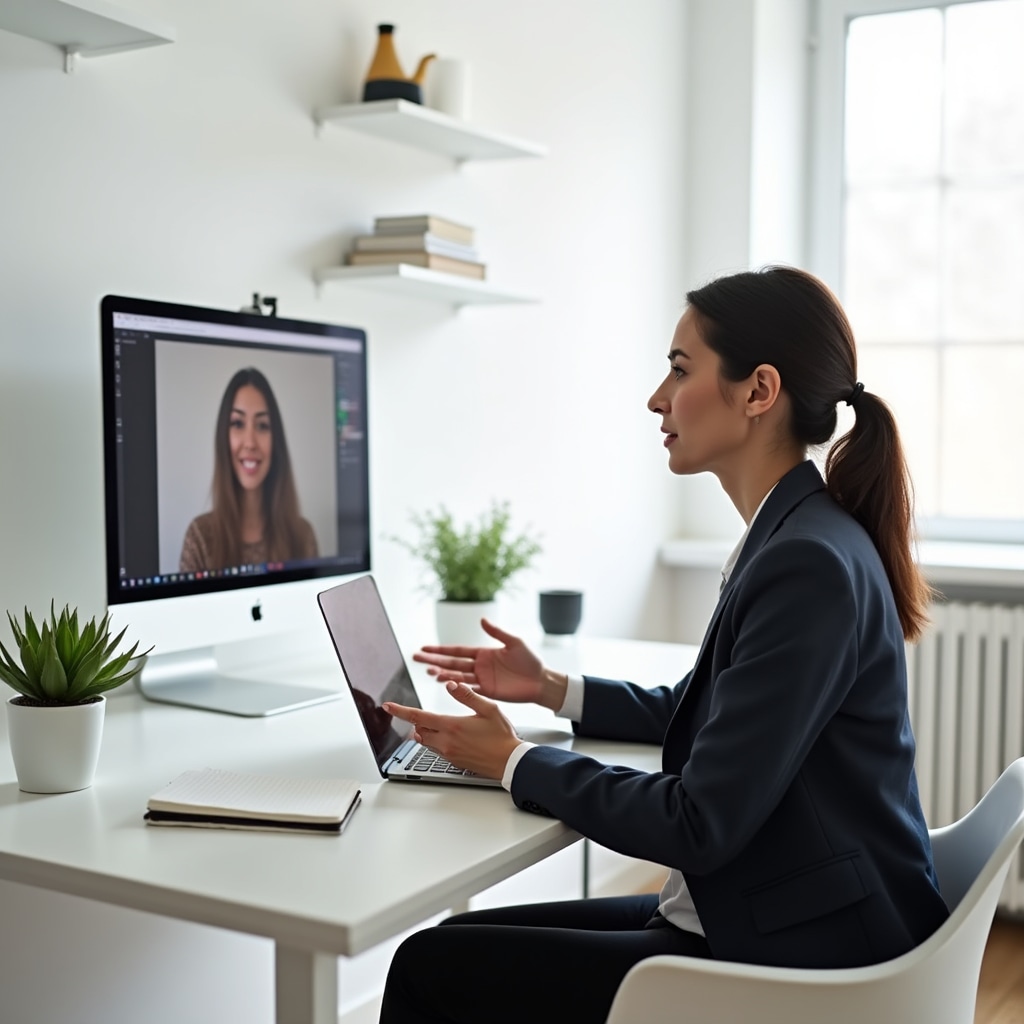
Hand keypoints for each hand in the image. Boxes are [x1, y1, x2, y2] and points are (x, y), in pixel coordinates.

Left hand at [384, 681, 521, 778]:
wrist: (509, 762)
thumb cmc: (502, 736)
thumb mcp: (488, 709)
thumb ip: (467, 696)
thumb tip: (451, 684)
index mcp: (451, 726)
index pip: (418, 717)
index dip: (400, 711)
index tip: (388, 706)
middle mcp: (446, 742)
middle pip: (419, 730)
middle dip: (417, 721)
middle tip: (422, 714)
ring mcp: (449, 753)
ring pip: (426, 741)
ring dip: (426, 732)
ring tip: (437, 725)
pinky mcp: (453, 762)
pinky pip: (436, 750)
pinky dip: (436, 741)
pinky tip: (450, 737)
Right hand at [412, 619, 566, 710]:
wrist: (541, 681)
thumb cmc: (531, 660)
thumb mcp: (515, 642)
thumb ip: (497, 633)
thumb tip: (482, 619)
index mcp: (484, 652)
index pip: (457, 650)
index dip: (441, 650)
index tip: (425, 648)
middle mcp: (479, 665)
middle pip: (452, 662)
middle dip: (434, 661)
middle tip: (416, 658)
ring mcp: (482, 679)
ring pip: (456, 676)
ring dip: (441, 674)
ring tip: (427, 672)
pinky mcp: (487, 691)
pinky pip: (468, 688)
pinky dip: (455, 686)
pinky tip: (443, 684)